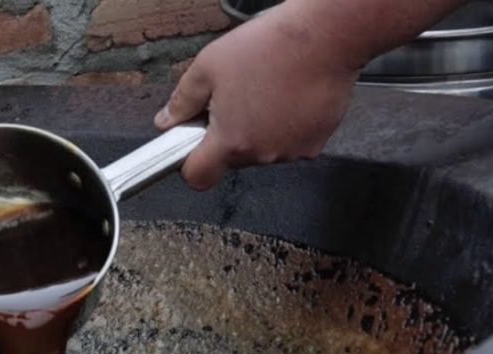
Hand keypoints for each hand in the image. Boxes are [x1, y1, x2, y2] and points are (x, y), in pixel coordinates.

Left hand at [155, 5, 360, 190]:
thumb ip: (182, 100)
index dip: (191, 164)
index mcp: (230, 140)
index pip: (198, 177)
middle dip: (228, 136)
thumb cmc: (269, 46)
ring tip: (266, 93)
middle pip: (232, 160)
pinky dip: (286, 127)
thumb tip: (166, 120)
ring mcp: (291, 152)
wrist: (326, 36)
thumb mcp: (209, 66)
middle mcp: (262, 154)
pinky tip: (289, 97)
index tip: (193, 146)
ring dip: (258, 131)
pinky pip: (290, 143)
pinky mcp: (315, 144)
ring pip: (262, 151)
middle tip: (234, 100)